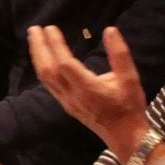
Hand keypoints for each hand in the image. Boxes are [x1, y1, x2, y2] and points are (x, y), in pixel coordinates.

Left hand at [28, 25, 149, 157]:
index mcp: (87, 88)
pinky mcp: (66, 105)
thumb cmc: (129, 106)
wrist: (125, 136)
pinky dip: (43, 68)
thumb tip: (110, 30)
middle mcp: (72, 95)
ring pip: (45, 78)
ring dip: (37, 57)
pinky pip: (48, 84)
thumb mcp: (130, 79)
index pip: (64, 63)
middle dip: (39, 48)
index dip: (56, 45)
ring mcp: (67, 101)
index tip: (51, 28)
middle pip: (48, 70)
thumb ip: (119, 54)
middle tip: (34, 29)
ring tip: (34, 39)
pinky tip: (43, 59)